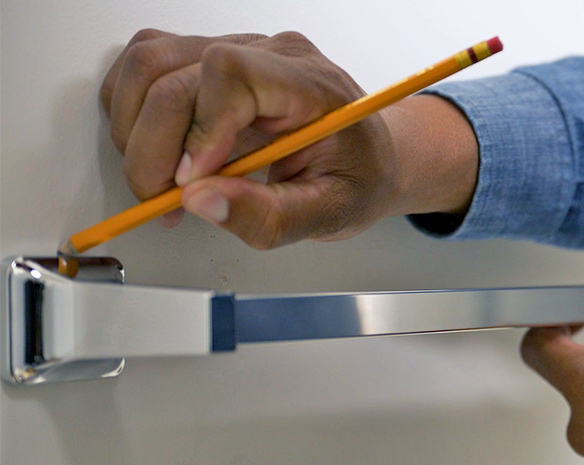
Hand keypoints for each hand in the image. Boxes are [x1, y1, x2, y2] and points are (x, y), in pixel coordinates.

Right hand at [101, 29, 477, 247]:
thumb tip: (199, 201)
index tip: (191, 183)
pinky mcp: (209, 61)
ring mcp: (238, 50)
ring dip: (134, 128)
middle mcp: (271, 55)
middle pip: (176, 72)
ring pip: (148, 62)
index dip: (199, 129)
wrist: (370, 157)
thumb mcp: (330, 214)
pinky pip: (147, 66)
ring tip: (160, 182)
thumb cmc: (357, 178)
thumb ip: (269, 215)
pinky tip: (158, 154)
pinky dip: (133, 112)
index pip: (232, 73)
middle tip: (164, 202)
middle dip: (153, 147)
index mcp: (312, 85)